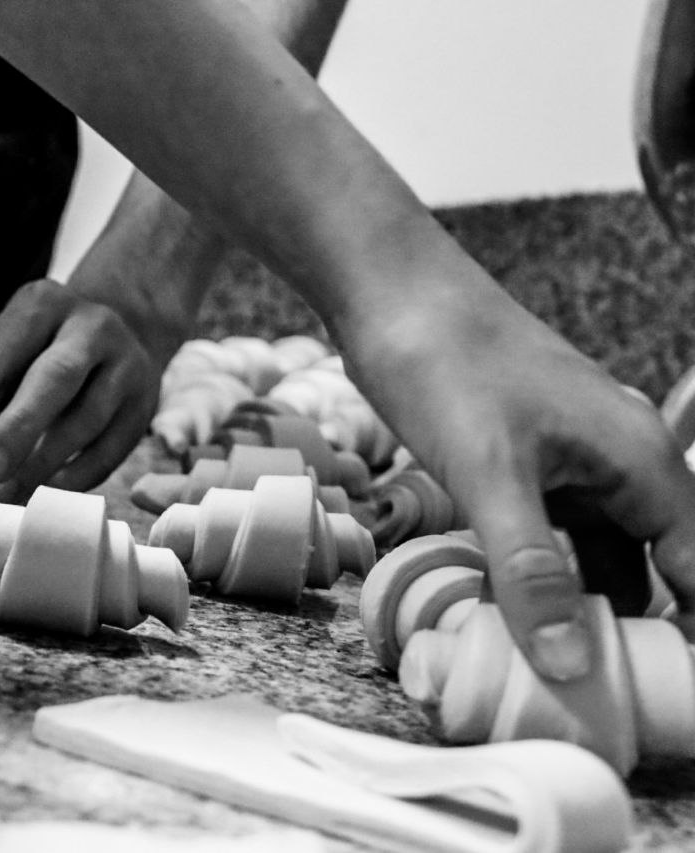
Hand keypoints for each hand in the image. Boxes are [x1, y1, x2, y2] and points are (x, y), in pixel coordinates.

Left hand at [0, 279, 162, 501]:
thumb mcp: (8, 351)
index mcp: (39, 306)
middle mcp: (89, 327)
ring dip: (42, 463)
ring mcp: (126, 364)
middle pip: (54, 378)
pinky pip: (111, 447)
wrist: (123, 329)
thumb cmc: (42, 350)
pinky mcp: (145, 403)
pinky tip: (46, 490)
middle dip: (16, 429)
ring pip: (87, 417)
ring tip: (4, 492)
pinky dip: (77, 475)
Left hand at [347, 281, 694, 681]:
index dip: (688, 633)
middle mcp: (621, 464)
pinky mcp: (526, 460)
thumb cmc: (449, 366)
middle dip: (630, 629)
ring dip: (578, 604)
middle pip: (655, 568)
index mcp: (641, 465)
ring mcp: (572, 460)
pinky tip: (507, 607)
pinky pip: (552, 531)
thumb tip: (570, 663)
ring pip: (597, 553)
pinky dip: (538, 572)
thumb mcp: (489, 475)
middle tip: (592, 692)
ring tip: (550, 667)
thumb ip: (530, 571)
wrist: (393, 294)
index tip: (660, 692)